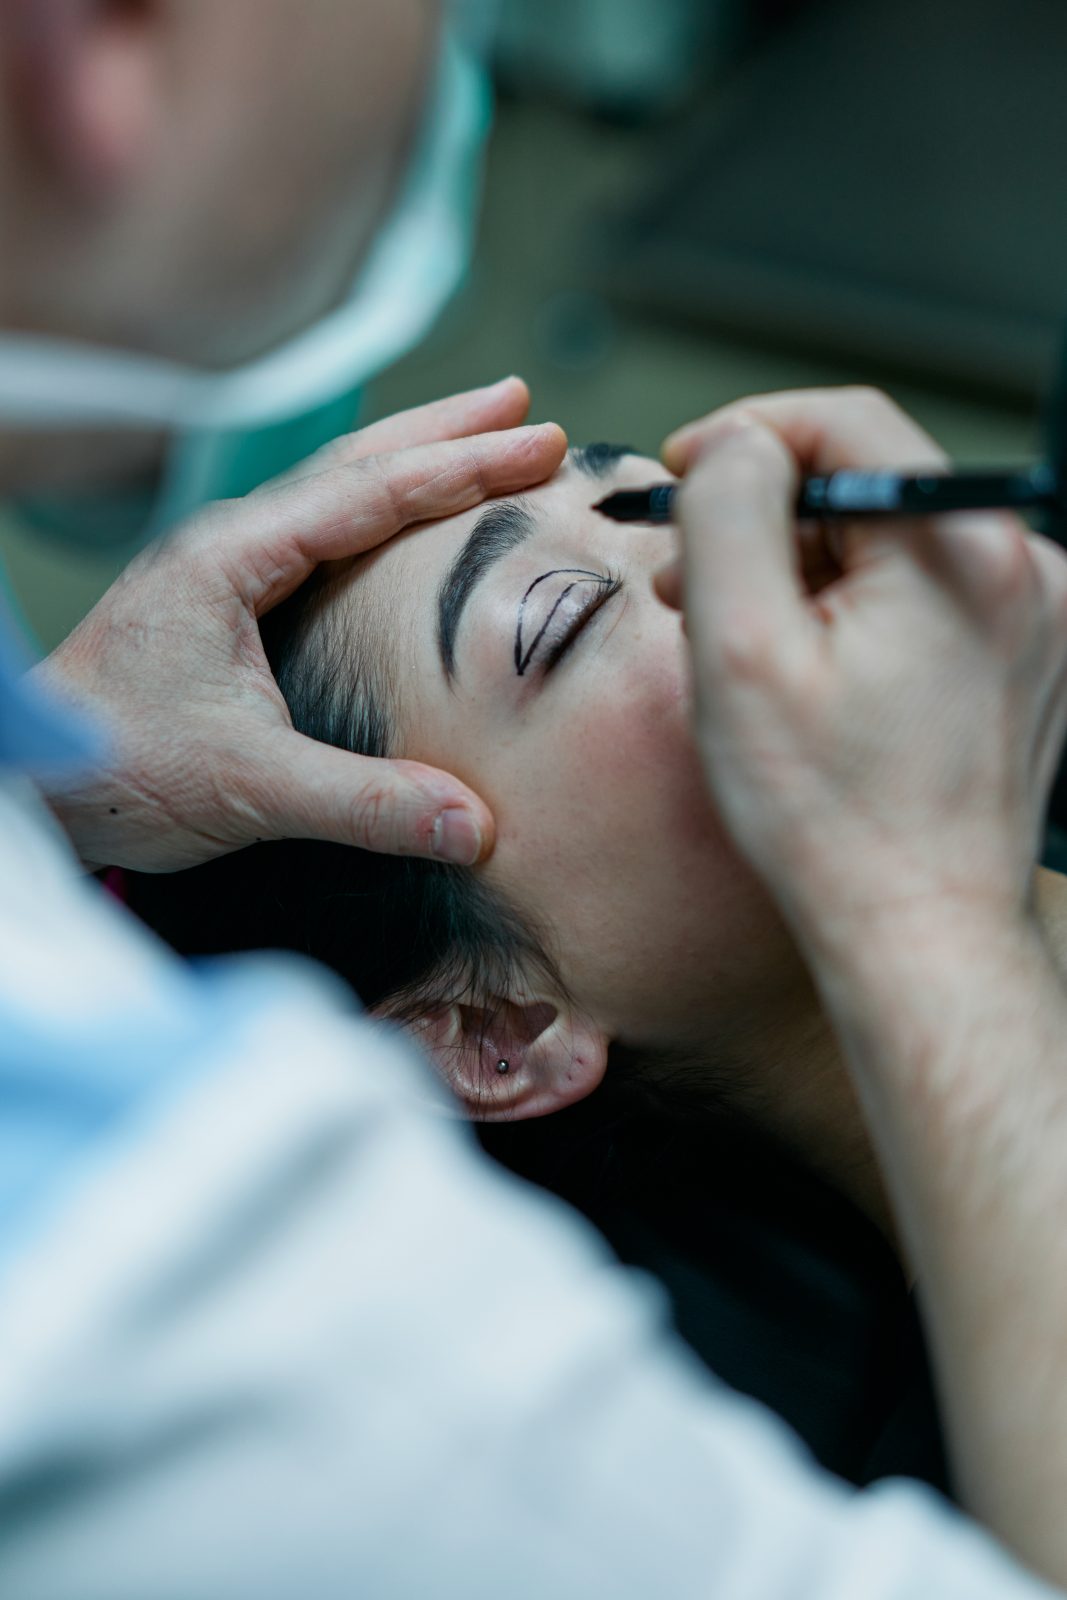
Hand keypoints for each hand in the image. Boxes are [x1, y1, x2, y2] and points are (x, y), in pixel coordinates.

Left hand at [38, 378, 566, 871]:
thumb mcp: (248, 787)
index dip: (461, 468)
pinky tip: (397, 525)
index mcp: (230, 559)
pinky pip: (316, 536)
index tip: (538, 443)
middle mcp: (226, 549)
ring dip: (410, 458)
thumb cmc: (115, 771)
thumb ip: (364, 804)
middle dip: (444, 431)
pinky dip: (375, 513)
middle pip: (353, 464)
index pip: (368, 494)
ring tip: (478, 434)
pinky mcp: (222, 608)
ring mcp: (221, 573)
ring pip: (332, 492)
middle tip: (522, 404)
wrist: (32, 788)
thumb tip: (475, 828)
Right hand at [656, 387, 1066, 958]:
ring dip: (805, 565)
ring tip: (733, 630)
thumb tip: (737, 444)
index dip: (748, 434)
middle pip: (869, 483)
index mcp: (961, 552)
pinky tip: (804, 662)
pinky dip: (856, 607)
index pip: (846, 421)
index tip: (681, 473)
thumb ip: (729, 513)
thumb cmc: (830, 817)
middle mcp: (1023, 568)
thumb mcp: (740, 651)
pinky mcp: (1027, 657)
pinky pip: (925, 592)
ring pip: (892, 539)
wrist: (921, 933)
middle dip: (766, 516)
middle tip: (685, 572)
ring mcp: (1036, 616)